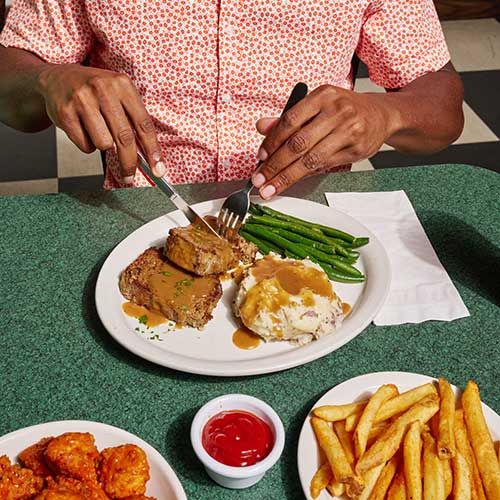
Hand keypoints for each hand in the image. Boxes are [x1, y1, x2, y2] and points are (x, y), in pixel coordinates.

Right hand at [37, 64, 163, 182]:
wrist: (56, 78)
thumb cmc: (95, 93)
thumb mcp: (118, 95)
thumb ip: (134, 120)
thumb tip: (149, 157)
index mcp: (122, 84)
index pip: (143, 124)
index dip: (152, 150)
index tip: (158, 169)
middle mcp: (103, 89)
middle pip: (124, 137)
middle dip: (129, 162)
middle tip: (130, 177)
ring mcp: (82, 99)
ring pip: (103, 144)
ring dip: (103, 146)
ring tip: (97, 132)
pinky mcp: (65, 112)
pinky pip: (84, 145)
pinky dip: (86, 144)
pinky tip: (82, 129)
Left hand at [252, 85, 397, 197]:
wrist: (380, 115)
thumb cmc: (343, 110)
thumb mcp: (316, 105)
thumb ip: (289, 118)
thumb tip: (261, 127)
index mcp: (322, 96)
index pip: (289, 121)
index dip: (271, 142)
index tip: (260, 158)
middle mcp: (337, 111)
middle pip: (298, 143)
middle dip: (275, 165)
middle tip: (259, 180)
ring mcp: (349, 131)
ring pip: (311, 159)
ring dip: (287, 176)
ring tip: (271, 188)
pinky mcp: (357, 149)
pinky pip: (325, 166)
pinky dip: (305, 175)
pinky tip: (292, 181)